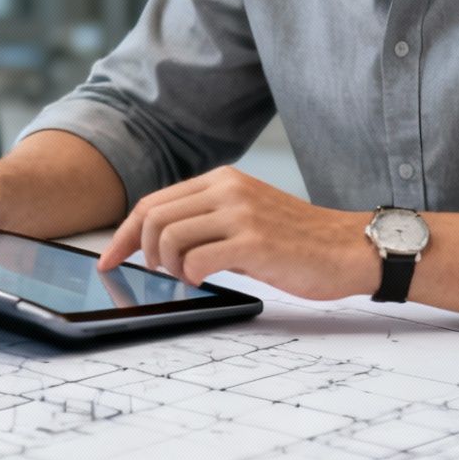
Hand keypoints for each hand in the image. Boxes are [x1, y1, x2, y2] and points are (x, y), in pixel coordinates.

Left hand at [96, 167, 377, 300]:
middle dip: (141, 251)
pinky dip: (191, 276)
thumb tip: (157, 244)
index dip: (125, 234)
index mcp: (222, 180)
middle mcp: (228, 189)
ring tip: (187, 277)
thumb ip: (207, 221)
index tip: (110, 259)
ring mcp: (240, 214)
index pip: (153, 201)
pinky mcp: (254, 242)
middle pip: (152, 217)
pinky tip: (206, 280)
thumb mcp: (246, 217)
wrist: (349, 248)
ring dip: (168, 266)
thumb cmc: (297, 241)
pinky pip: (196, 261)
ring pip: (168, 238)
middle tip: (158, 273)